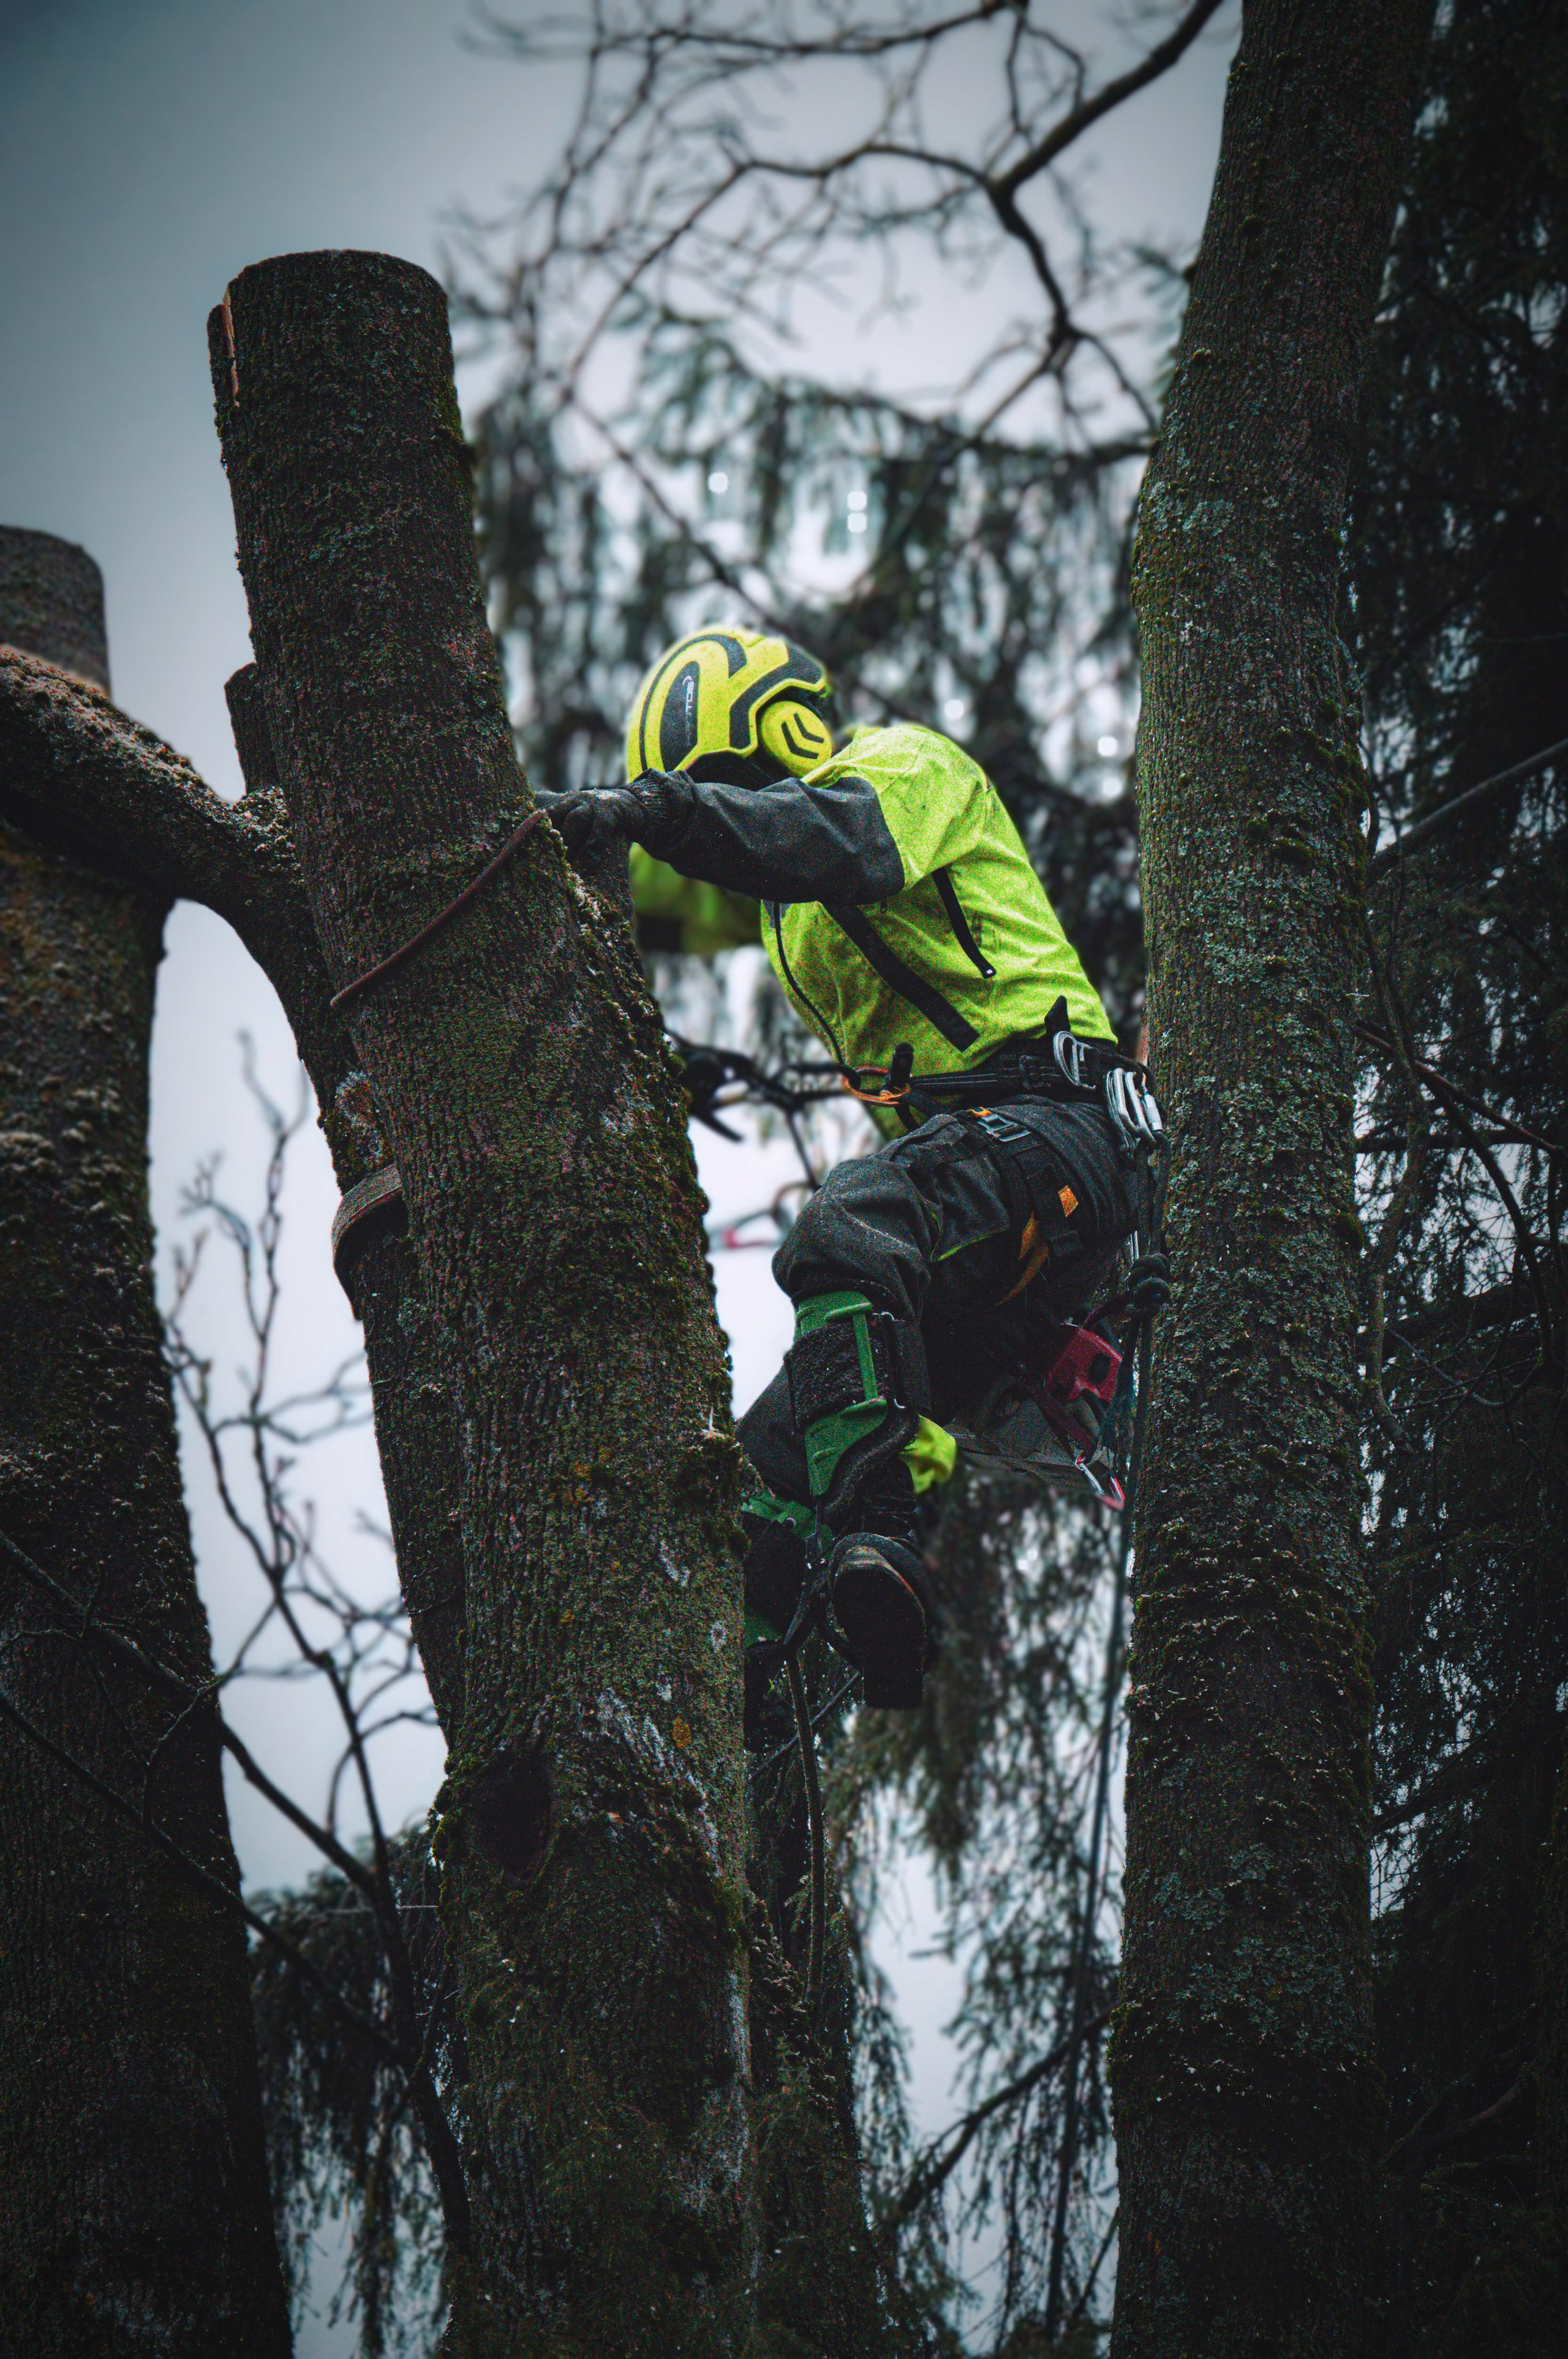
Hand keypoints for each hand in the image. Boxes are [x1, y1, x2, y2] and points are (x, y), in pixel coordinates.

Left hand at [538, 772, 690, 862]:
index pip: (538, 810)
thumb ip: (559, 834)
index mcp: (561, 803)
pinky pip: (601, 828)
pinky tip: (590, 864)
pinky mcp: (612, 812)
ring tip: (565, 865)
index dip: (527, 825)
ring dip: (569, 842)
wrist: (634, 807)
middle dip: (546, 836)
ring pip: (576, 818)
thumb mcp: (576, 824)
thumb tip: (537, 859)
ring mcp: (594, 803)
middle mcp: (574, 799)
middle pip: (552, 813)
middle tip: (539, 860)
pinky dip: (594, 845)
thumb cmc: (599, 824)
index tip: (517, 844)